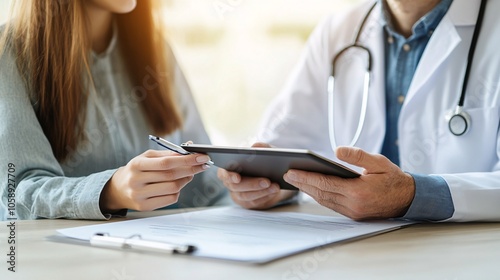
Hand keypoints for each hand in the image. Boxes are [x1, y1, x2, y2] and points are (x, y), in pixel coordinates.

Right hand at [100, 149, 211, 211]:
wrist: (118, 189)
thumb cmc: (137, 170)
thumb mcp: (147, 157)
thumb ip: (168, 154)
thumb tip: (189, 149)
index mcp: (137, 164)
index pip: (167, 162)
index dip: (187, 159)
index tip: (202, 156)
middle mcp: (136, 180)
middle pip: (171, 175)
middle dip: (191, 169)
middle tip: (202, 164)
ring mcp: (140, 195)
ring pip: (173, 188)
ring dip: (186, 180)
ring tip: (189, 174)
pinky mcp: (145, 207)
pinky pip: (170, 199)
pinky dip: (178, 191)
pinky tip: (177, 185)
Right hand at [217, 142, 296, 208]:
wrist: (273, 175)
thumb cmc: (265, 161)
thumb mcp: (266, 152)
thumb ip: (261, 148)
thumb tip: (256, 147)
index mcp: (229, 168)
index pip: (223, 173)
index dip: (229, 176)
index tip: (237, 178)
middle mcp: (231, 182)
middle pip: (236, 187)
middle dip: (252, 184)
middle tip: (267, 181)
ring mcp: (238, 194)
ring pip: (246, 196)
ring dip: (261, 191)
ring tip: (275, 186)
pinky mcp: (247, 203)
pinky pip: (254, 203)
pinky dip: (265, 197)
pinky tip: (273, 191)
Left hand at [283, 146, 414, 219]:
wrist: (408, 199)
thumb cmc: (392, 177)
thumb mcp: (378, 162)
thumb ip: (357, 155)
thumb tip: (337, 150)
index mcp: (358, 192)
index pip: (325, 183)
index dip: (306, 177)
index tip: (291, 171)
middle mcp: (353, 205)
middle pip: (320, 193)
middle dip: (302, 184)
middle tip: (286, 174)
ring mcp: (352, 212)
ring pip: (324, 201)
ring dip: (308, 190)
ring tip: (294, 180)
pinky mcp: (353, 214)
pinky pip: (330, 204)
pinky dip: (319, 196)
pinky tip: (310, 188)